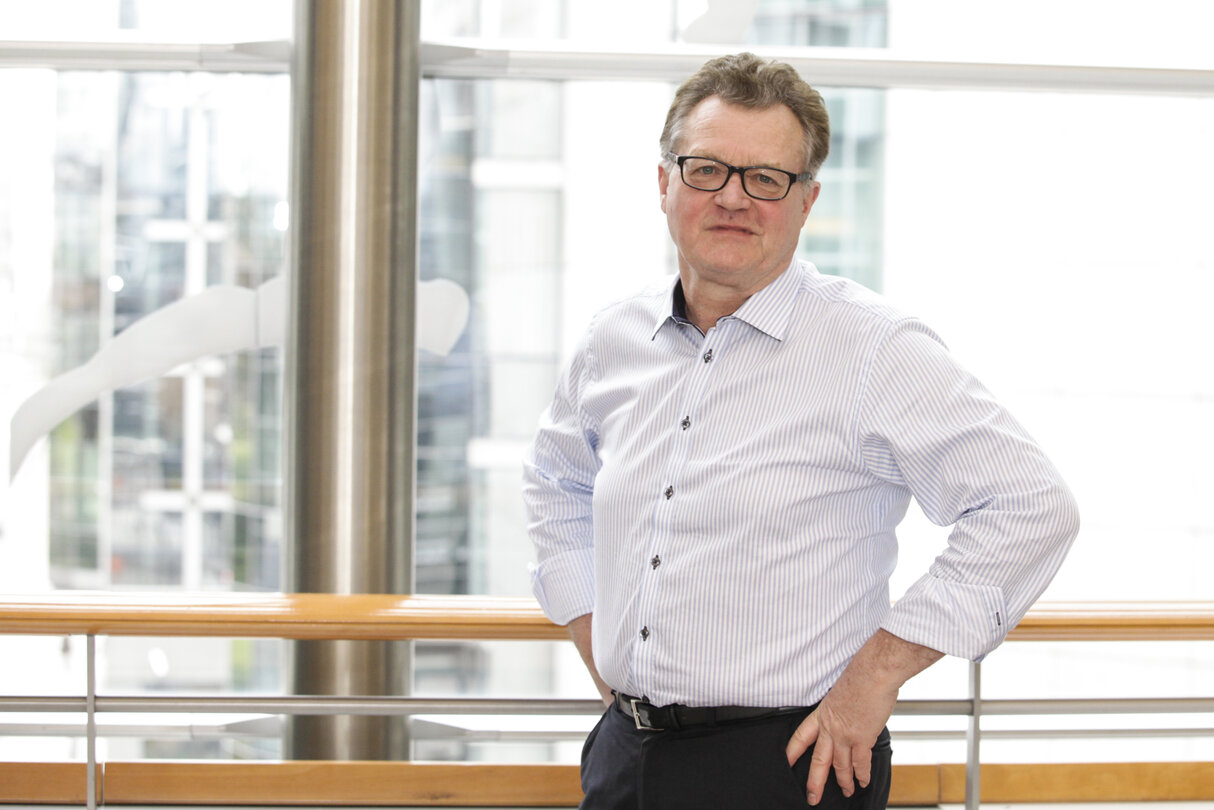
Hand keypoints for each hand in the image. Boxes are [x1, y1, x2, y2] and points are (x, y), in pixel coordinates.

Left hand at [785, 676, 896, 804]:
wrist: (874, 672)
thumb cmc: (861, 676)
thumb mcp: (840, 691)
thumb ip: (840, 708)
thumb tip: (848, 715)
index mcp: (823, 713)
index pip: (802, 736)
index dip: (793, 751)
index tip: (786, 761)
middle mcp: (831, 727)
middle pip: (818, 760)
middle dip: (814, 781)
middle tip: (812, 796)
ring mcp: (846, 734)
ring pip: (840, 766)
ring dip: (843, 781)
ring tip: (846, 791)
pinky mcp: (862, 738)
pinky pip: (861, 763)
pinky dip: (862, 775)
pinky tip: (863, 782)